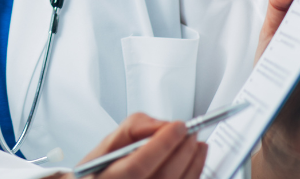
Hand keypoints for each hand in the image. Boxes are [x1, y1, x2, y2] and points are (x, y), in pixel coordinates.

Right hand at [52, 113, 205, 178]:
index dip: (162, 144)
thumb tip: (160, 125)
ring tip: (197, 142)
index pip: (138, 164)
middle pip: (163, 177)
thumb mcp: (105, 145)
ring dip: (193, 162)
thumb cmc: (103, 169)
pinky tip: (196, 158)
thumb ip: (131, 129)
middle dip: (182, 151)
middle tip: (190, 132)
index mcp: (106, 177)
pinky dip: (194, 173)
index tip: (178, 126)